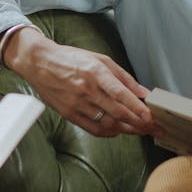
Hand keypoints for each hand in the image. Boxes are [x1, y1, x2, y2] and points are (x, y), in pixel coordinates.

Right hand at [5, 26, 152, 136]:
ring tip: (139, 130)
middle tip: (152, 128)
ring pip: (107, 123)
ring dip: (126, 129)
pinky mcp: (68, 113)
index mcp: (95, 72)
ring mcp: (77, 103)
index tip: (150, 117)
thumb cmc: (71, 59)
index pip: (121, 94)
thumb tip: (143, 92)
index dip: (137, 108)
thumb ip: (123, 76)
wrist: (39, 62)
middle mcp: (86, 89)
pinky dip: (108, 132)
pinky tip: (117, 130)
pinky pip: (92, 128)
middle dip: (138, 123)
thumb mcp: (99, 59)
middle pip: (117, 112)